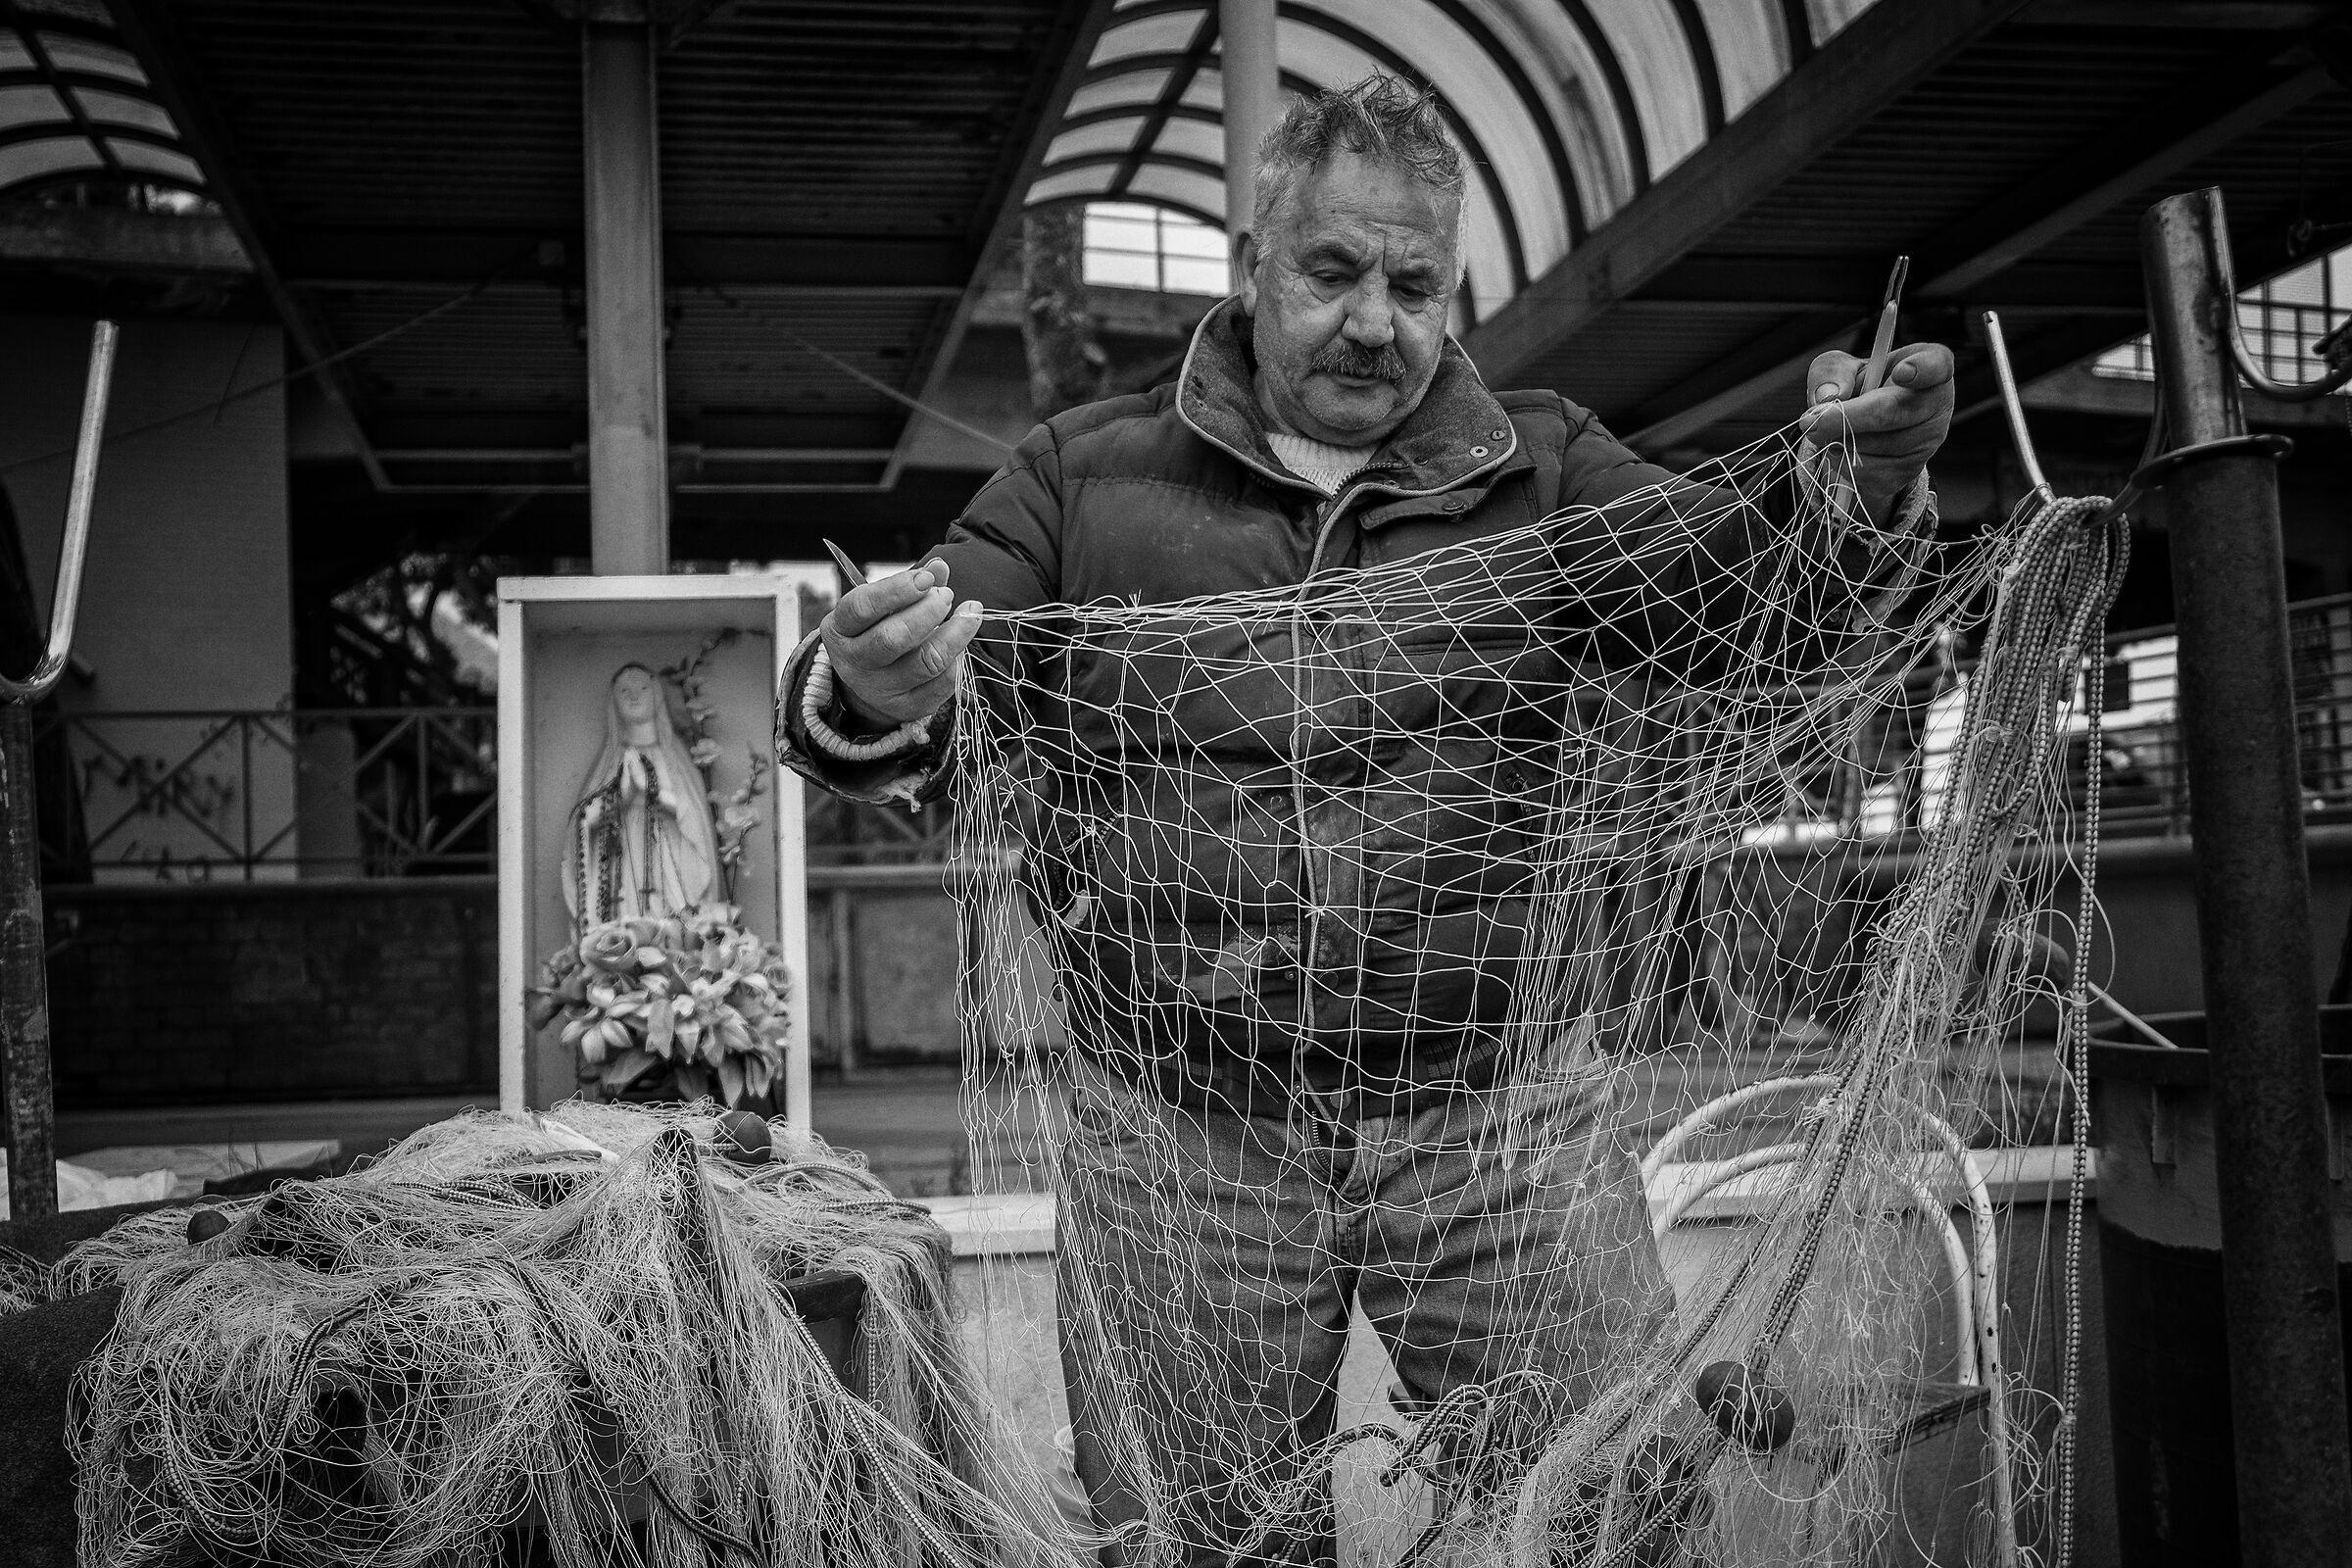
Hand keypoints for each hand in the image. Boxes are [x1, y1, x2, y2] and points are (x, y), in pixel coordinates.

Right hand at [821, 558, 981, 727]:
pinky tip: (961, 644)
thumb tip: (939, 567)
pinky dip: (958, 660)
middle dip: (928, 612)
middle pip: (893, 638)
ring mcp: (879, 689)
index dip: (897, 590)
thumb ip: (910, 585)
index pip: (862, 607)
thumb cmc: (878, 630)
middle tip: (947, 595)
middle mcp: (854, 662)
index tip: (927, 578)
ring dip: (954, 634)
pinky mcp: (906, 708)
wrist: (869, 683)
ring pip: (924, 662)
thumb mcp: (882, 606)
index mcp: (840, 629)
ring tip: (969, 613)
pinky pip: (942, 684)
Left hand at [1798, 342, 1953, 521]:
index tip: (1900, 372)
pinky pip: (1865, 472)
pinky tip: (1846, 447)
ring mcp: (1927, 442)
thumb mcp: (1843, 368)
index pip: (1936, 365)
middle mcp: (1937, 405)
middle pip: (1891, 412)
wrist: (1866, 427)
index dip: (1920, 369)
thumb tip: (1828, 396)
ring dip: (1838, 440)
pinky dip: (1842, 461)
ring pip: (1872, 446)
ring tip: (1836, 428)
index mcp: (1930, 365)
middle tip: (1810, 421)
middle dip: (1844, 418)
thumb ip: (1832, 372)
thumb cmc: (1862, 386)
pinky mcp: (1909, 472)